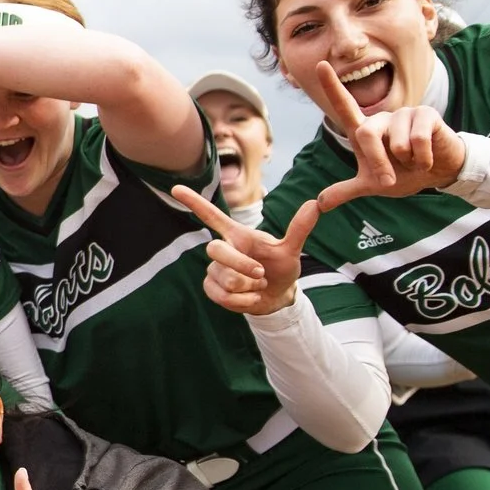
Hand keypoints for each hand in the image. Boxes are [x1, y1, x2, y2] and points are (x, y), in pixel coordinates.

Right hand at [171, 185, 322, 317]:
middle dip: (241, 266)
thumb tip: (314, 204)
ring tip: (258, 287)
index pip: (212, 216)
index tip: (175, 187)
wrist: (278, 296)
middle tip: (261, 274)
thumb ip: (299, 228)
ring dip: (248, 288)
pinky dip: (241, 302)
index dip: (194, 202)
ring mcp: (215, 269)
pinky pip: (220, 295)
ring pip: (224, 278)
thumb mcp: (292, 250)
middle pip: (216, 251)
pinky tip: (250, 298)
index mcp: (238, 235)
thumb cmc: (282, 268)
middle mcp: (223, 249)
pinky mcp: (212, 288)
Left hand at [311, 63, 466, 209]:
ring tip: (414, 160)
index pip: (344, 106)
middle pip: (366, 134)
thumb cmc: (405, 173)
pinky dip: (422, 158)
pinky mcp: (426, 114)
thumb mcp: (374, 185)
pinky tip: (427, 157)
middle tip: (389, 179)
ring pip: (395, 142)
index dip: (332, 86)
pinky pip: (418, 140)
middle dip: (377, 163)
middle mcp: (382, 118)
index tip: (319, 64)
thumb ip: (347, 191)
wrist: (439, 173)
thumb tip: (319, 204)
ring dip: (406, 161)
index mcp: (366, 130)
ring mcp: (404, 113)